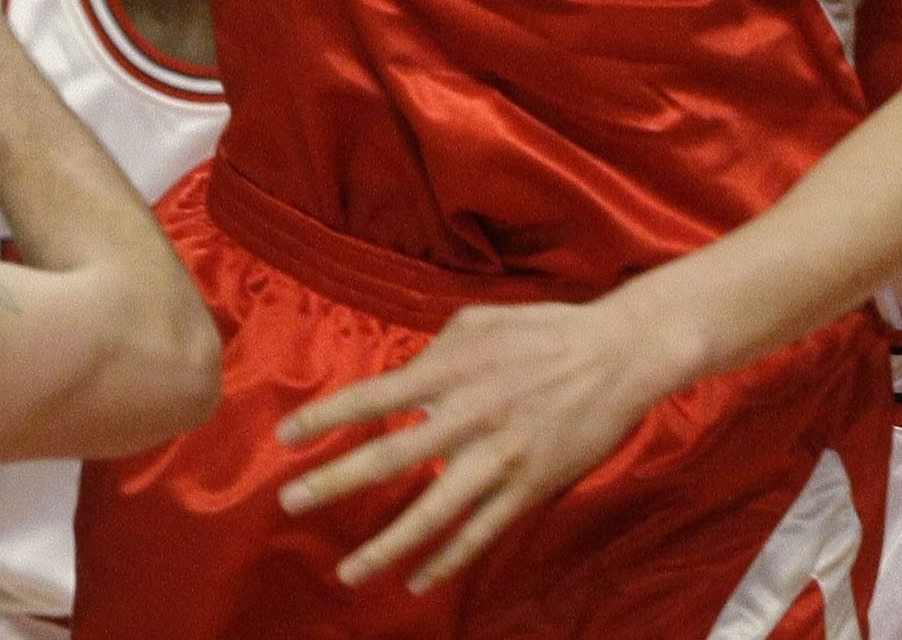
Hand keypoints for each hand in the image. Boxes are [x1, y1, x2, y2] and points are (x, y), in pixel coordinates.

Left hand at [275, 294, 672, 591]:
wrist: (615, 355)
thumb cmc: (541, 331)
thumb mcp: (479, 322)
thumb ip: (434, 351)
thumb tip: (401, 385)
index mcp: (452, 369)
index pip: (375, 396)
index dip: (327, 417)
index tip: (285, 436)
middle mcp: (468, 415)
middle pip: (390, 458)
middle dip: (334, 483)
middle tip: (290, 502)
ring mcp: (498, 458)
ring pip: (431, 514)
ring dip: (385, 546)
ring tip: (348, 572)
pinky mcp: (528, 489)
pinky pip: (479, 534)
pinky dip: (446, 561)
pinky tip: (418, 579)